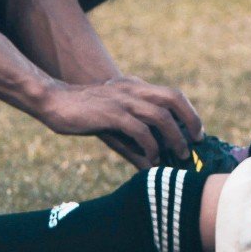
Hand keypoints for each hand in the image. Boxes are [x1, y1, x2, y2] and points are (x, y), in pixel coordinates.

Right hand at [42, 76, 203, 168]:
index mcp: (135, 87)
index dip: (188, 112)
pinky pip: (139, 130)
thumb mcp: (113, 125)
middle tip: (196, 142)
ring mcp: (122, 100)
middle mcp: (133, 89)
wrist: (53, 101)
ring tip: (180, 155)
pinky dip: (151, 146)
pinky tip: (152, 159)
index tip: (196, 132)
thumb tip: (152, 165)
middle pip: (173, 98)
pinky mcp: (111, 114)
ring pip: (160, 116)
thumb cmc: (83, 114)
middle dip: (190, 120)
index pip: (172, 95)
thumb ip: (133, 141)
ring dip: (174, 137)